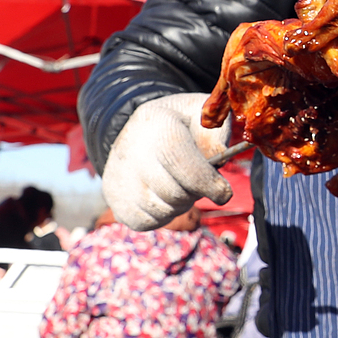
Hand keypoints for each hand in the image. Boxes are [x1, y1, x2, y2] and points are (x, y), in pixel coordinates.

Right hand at [101, 93, 235, 229]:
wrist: (143, 130)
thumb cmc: (183, 124)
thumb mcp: (204, 115)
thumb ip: (216, 132)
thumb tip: (218, 156)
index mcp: (157, 123)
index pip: (180, 162)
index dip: (206, 182)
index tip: (223, 193)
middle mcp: (130, 149)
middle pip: (173, 192)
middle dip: (195, 194)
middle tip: (198, 184)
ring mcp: (118, 175)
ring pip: (161, 210)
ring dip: (180, 206)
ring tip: (179, 186)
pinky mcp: (113, 197)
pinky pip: (146, 222)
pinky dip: (162, 216)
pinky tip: (164, 197)